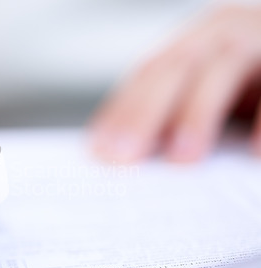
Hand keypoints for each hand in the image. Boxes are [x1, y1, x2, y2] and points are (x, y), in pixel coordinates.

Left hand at [89, 4, 260, 161]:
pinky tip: (257, 155)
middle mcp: (222, 33)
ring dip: (199, 114)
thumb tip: (125, 152)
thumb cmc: (250, 82)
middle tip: (124, 156)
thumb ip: (174, 109)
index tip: (100, 151)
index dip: (122, 112)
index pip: (147, 75)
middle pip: (174, 68)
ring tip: (182, 157)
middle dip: (145, 114)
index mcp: (194, 43)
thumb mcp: (208, 90)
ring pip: (221, 67)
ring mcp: (258, 38)